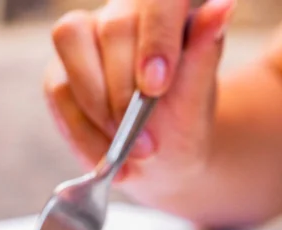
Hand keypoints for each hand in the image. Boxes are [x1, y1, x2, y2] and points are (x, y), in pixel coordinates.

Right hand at [44, 0, 233, 185]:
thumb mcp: (198, 96)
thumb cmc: (183, 123)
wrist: (160, 161)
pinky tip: (104, 158)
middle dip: (126, 93)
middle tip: (148, 144)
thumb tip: (223, 5)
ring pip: (73, 44)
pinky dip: (81, 132)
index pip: (158, 0)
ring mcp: (85, 37)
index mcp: (165, 9)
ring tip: (127, 155)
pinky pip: (58, 90)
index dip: (156, 37)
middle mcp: (123, 12)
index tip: (157, 88)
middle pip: (114, 28)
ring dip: (99, 109)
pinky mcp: (59, 70)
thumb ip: (205, 50)